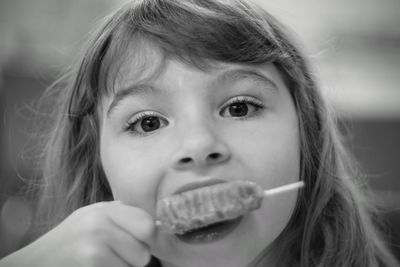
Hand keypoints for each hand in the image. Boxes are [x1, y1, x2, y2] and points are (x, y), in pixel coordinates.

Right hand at [0, 201, 154, 266]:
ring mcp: (93, 247)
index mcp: (106, 209)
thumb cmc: (73, 240)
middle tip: (119, 255)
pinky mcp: (90, 264)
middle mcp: (100, 224)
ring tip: (103, 261)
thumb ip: (125, 218)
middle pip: (144, 250)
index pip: (148, 225)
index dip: (148, 238)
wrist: (36, 262)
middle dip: (138, 257)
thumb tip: (159, 228)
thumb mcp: (97, 218)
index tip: (140, 243)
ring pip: (134, 266)